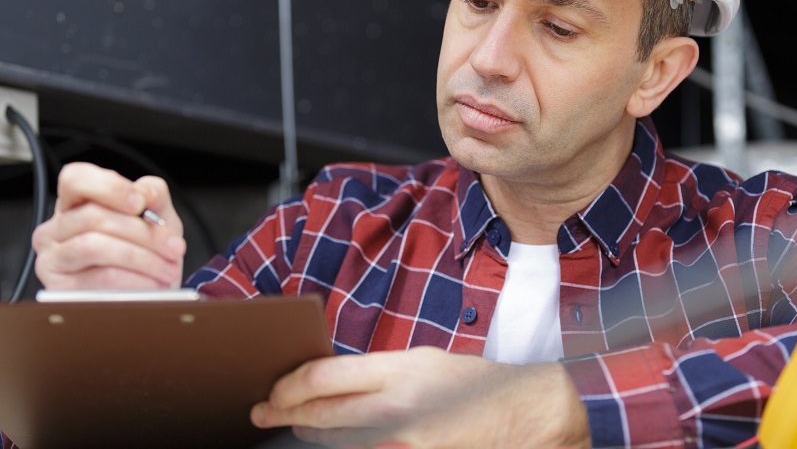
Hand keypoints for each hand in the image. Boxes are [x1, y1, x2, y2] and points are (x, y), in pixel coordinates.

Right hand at [33, 162, 185, 289]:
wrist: (149, 293)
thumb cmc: (148, 250)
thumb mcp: (158, 216)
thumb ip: (154, 195)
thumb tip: (145, 192)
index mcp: (77, 203)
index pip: (75, 179)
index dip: (108, 188)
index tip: (140, 203)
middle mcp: (56, 229)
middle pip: (93, 217)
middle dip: (143, 233)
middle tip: (174, 247)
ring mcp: (54, 260)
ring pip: (93, 247)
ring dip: (141, 258)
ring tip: (168, 268)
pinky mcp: (61, 290)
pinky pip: (99, 279)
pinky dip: (134, 280)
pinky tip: (153, 284)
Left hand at [250, 347, 589, 448]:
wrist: (527, 415)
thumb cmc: (475, 383)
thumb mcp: (424, 362)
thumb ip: (378, 374)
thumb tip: (332, 385)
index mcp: (401, 370)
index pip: (323, 378)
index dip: (289, 386)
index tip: (274, 391)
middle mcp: (398, 409)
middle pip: (321, 415)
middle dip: (286, 414)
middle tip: (263, 413)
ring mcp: (404, 445)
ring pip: (337, 443)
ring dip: (312, 433)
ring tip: (294, 425)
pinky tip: (336, 442)